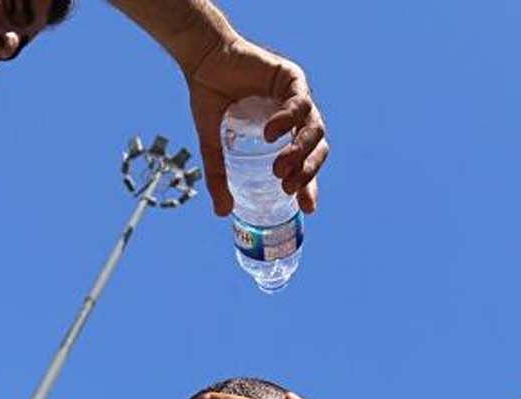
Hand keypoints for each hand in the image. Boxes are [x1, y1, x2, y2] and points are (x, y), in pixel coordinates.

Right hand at [184, 35, 327, 216]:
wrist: (202, 63)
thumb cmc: (211, 100)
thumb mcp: (214, 145)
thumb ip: (219, 176)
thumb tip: (221, 213)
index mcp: (285, 135)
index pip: (306, 163)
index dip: (310, 185)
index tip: (307, 208)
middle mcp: (297, 118)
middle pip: (318, 148)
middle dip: (308, 172)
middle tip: (287, 187)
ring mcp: (297, 97)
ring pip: (315, 128)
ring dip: (301, 151)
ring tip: (280, 168)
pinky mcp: (292, 78)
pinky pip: (299, 102)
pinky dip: (287, 119)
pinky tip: (271, 133)